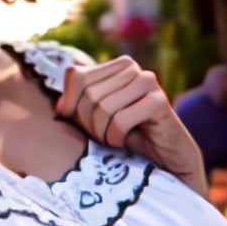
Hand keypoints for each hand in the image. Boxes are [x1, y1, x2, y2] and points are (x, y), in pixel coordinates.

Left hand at [55, 56, 206, 195]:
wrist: (167, 160)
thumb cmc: (128, 137)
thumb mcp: (96, 118)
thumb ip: (77, 106)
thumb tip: (59, 106)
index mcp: (116, 65)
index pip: (76, 76)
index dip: (70, 103)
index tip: (77, 122)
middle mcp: (132, 67)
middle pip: (88, 94)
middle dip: (88, 122)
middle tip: (101, 135)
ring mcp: (148, 81)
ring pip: (102, 107)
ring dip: (102, 132)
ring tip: (113, 139)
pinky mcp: (159, 102)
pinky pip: (120, 121)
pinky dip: (116, 138)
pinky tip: (126, 141)